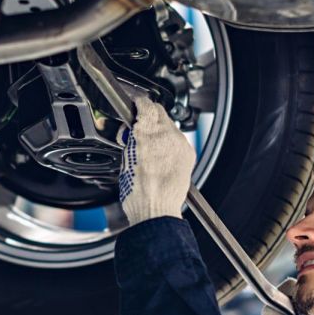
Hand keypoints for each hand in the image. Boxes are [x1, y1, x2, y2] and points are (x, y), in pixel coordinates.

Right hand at [117, 97, 196, 223]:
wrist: (156, 210)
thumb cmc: (138, 193)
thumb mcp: (125, 159)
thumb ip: (131, 139)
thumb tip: (132, 131)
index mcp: (147, 134)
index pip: (146, 104)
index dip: (138, 103)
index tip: (135, 105)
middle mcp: (167, 135)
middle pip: (160, 112)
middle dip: (148, 116)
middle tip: (138, 127)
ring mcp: (180, 144)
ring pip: (169, 125)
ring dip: (159, 130)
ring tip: (148, 146)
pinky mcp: (188, 154)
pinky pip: (178, 140)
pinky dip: (169, 142)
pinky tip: (160, 155)